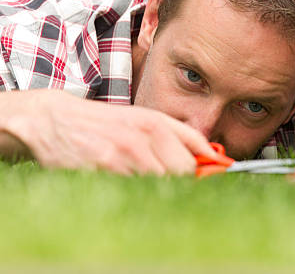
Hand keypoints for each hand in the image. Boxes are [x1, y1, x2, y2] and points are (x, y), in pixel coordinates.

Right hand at [0, 90, 224, 175]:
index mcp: (155, 120)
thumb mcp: (139, 119)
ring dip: (158, 189)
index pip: (196, 145)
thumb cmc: (101, 123)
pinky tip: (124, 185)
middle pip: (184, 170)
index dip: (211, 165)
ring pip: (162, 182)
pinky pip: (135, 191)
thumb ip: (171, 135)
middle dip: (183, 181)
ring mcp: (126, 152)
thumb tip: (207, 156)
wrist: (56, 120)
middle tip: (170, 183)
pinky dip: (136, 195)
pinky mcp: (106, 168)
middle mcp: (144, 134)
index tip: (219, 175)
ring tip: (141, 182)